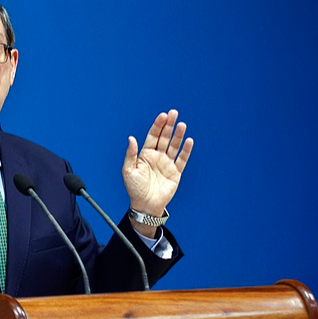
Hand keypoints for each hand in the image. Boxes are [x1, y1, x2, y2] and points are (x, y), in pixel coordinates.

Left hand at [122, 109, 193, 229]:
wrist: (145, 205)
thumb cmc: (134, 188)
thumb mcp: (128, 170)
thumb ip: (131, 154)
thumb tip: (131, 138)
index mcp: (145, 154)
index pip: (153, 136)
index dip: (157, 126)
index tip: (162, 116)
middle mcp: (157, 156)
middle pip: (164, 137)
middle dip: (169, 125)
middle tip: (174, 113)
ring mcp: (167, 164)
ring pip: (174, 146)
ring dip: (178, 135)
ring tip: (181, 124)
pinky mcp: (175, 172)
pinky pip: (182, 160)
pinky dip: (186, 151)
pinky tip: (189, 141)